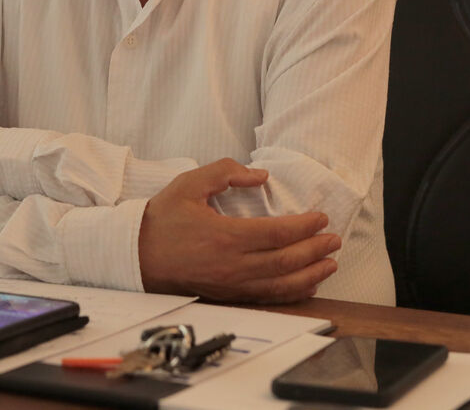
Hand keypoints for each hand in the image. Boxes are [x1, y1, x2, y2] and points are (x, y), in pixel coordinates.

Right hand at [137, 159, 339, 302]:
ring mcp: (230, 285)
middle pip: (286, 261)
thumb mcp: (189, 184)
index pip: (278, 233)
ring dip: (310, 275)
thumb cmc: (162, 219)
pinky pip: (266, 298)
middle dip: (315, 250)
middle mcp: (233, 265)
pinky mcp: (227, 295)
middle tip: (334, 239)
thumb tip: (260, 175)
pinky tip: (306, 285)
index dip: (304, 226)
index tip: (321, 217)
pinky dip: (291, 293)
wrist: (135, 255)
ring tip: (331, 264)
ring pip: (280, 284)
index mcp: (226, 236)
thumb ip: (225, 172)